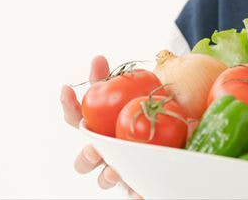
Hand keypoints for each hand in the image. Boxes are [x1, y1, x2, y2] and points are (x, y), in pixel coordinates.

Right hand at [60, 55, 143, 199]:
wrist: (182, 135)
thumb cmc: (156, 111)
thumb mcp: (146, 92)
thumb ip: (127, 81)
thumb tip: (101, 60)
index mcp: (102, 127)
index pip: (77, 118)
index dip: (68, 105)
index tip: (66, 89)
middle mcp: (107, 150)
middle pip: (85, 158)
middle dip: (86, 155)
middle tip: (94, 148)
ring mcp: (121, 167)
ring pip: (105, 178)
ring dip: (106, 175)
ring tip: (114, 171)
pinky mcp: (138, 181)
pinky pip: (134, 191)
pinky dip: (135, 191)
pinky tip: (139, 190)